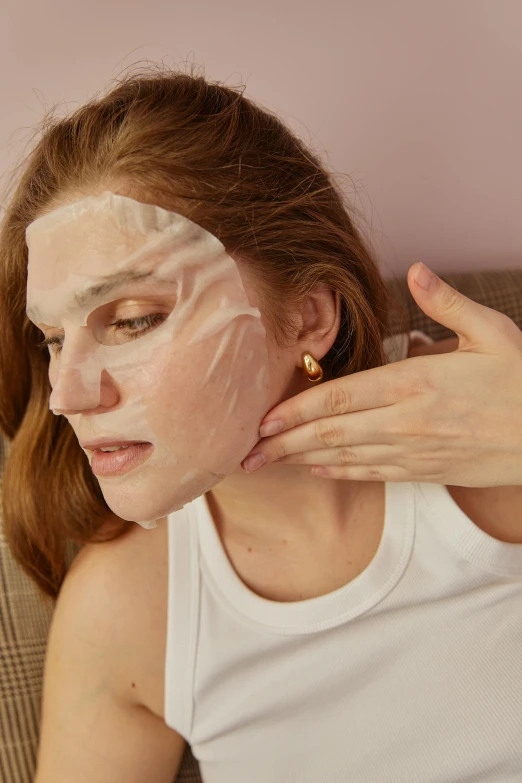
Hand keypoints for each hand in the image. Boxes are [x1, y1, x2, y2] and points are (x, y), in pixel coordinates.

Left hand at [242, 262, 521, 487]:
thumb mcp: (492, 333)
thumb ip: (446, 303)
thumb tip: (417, 270)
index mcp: (415, 381)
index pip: (339, 396)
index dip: (295, 409)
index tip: (262, 419)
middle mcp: (406, 419)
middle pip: (330, 432)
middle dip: (282, 443)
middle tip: (245, 453)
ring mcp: (414, 449)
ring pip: (344, 456)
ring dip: (301, 460)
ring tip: (266, 464)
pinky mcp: (425, 469)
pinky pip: (372, 473)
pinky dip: (339, 471)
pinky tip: (316, 470)